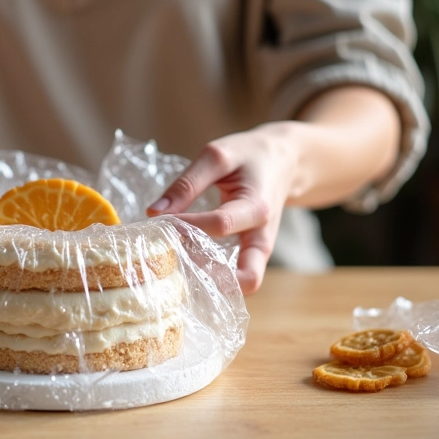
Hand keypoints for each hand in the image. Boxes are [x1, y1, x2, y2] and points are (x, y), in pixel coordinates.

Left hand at [147, 123, 299, 294]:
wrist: (284, 161)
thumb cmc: (248, 155)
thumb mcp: (216, 157)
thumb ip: (186, 184)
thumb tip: (154, 213)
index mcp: (256, 206)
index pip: (219, 224)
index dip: (186, 225)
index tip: (159, 220)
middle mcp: (264, 236)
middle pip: (245, 276)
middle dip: (207, 274)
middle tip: (172, 258)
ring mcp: (261, 249)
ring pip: (245, 283)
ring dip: (213, 281)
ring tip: (177, 264)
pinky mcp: (254, 254)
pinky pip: (240, 275)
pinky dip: (216, 276)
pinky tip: (188, 263)